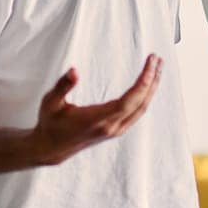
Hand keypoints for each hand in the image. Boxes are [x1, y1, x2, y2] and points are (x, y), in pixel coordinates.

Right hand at [30, 55, 161, 165]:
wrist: (51, 148)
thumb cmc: (50, 123)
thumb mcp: (50, 102)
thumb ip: (63, 86)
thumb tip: (74, 70)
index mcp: (97, 120)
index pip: (127, 102)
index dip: (142, 84)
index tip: (150, 64)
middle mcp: (110, 127)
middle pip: (140, 104)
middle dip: (152, 80)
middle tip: (157, 59)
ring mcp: (114, 130)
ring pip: (141, 109)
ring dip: (151, 88)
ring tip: (156, 68)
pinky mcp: (115, 130)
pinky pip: (136, 112)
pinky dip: (145, 97)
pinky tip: (147, 85)